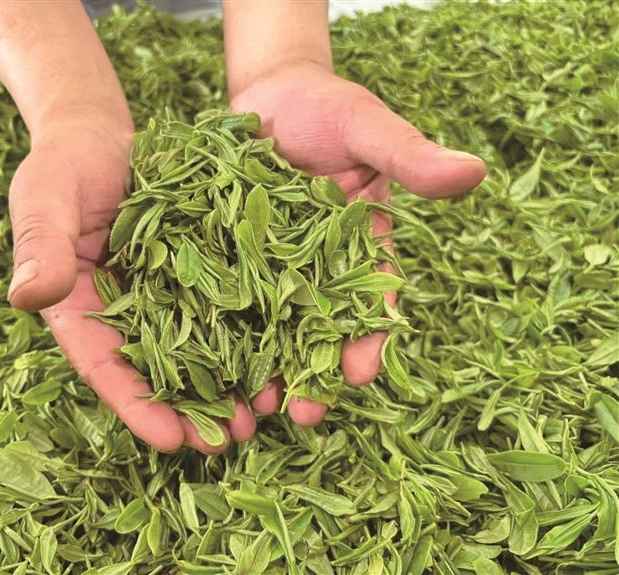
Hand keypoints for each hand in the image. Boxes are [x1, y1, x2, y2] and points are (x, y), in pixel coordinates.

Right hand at [7, 113, 257, 453]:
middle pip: (157, 369)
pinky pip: (227, 302)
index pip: (103, 364)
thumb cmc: (64, 163)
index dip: (135, 405)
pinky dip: (251, 329)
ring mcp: (166, 290)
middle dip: (192, 409)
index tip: (170, 441)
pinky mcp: (200, 266)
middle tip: (228, 441)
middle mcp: (125, 309)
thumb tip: (27, 298)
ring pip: (198, 345)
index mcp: (80, 304)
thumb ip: (41, 246)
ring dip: (229, 381)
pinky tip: (280, 352)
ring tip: (262, 411)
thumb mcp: (46, 198)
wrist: (103, 133)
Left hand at [231, 60, 486, 425]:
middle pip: (314, 329)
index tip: (360, 374)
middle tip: (300, 415)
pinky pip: (218, 298)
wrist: (267, 94)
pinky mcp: (226, 257)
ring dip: (259, 368)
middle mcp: (315, 266)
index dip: (368, 339)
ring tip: (248, 408)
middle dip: (309, 374)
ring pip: (266, 326)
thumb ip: (410, 155)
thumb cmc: (327, 106)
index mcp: (359, 246)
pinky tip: (200, 368)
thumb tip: (475, 171)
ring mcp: (268, 265)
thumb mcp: (368, 128)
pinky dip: (213, 332)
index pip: (370, 300)